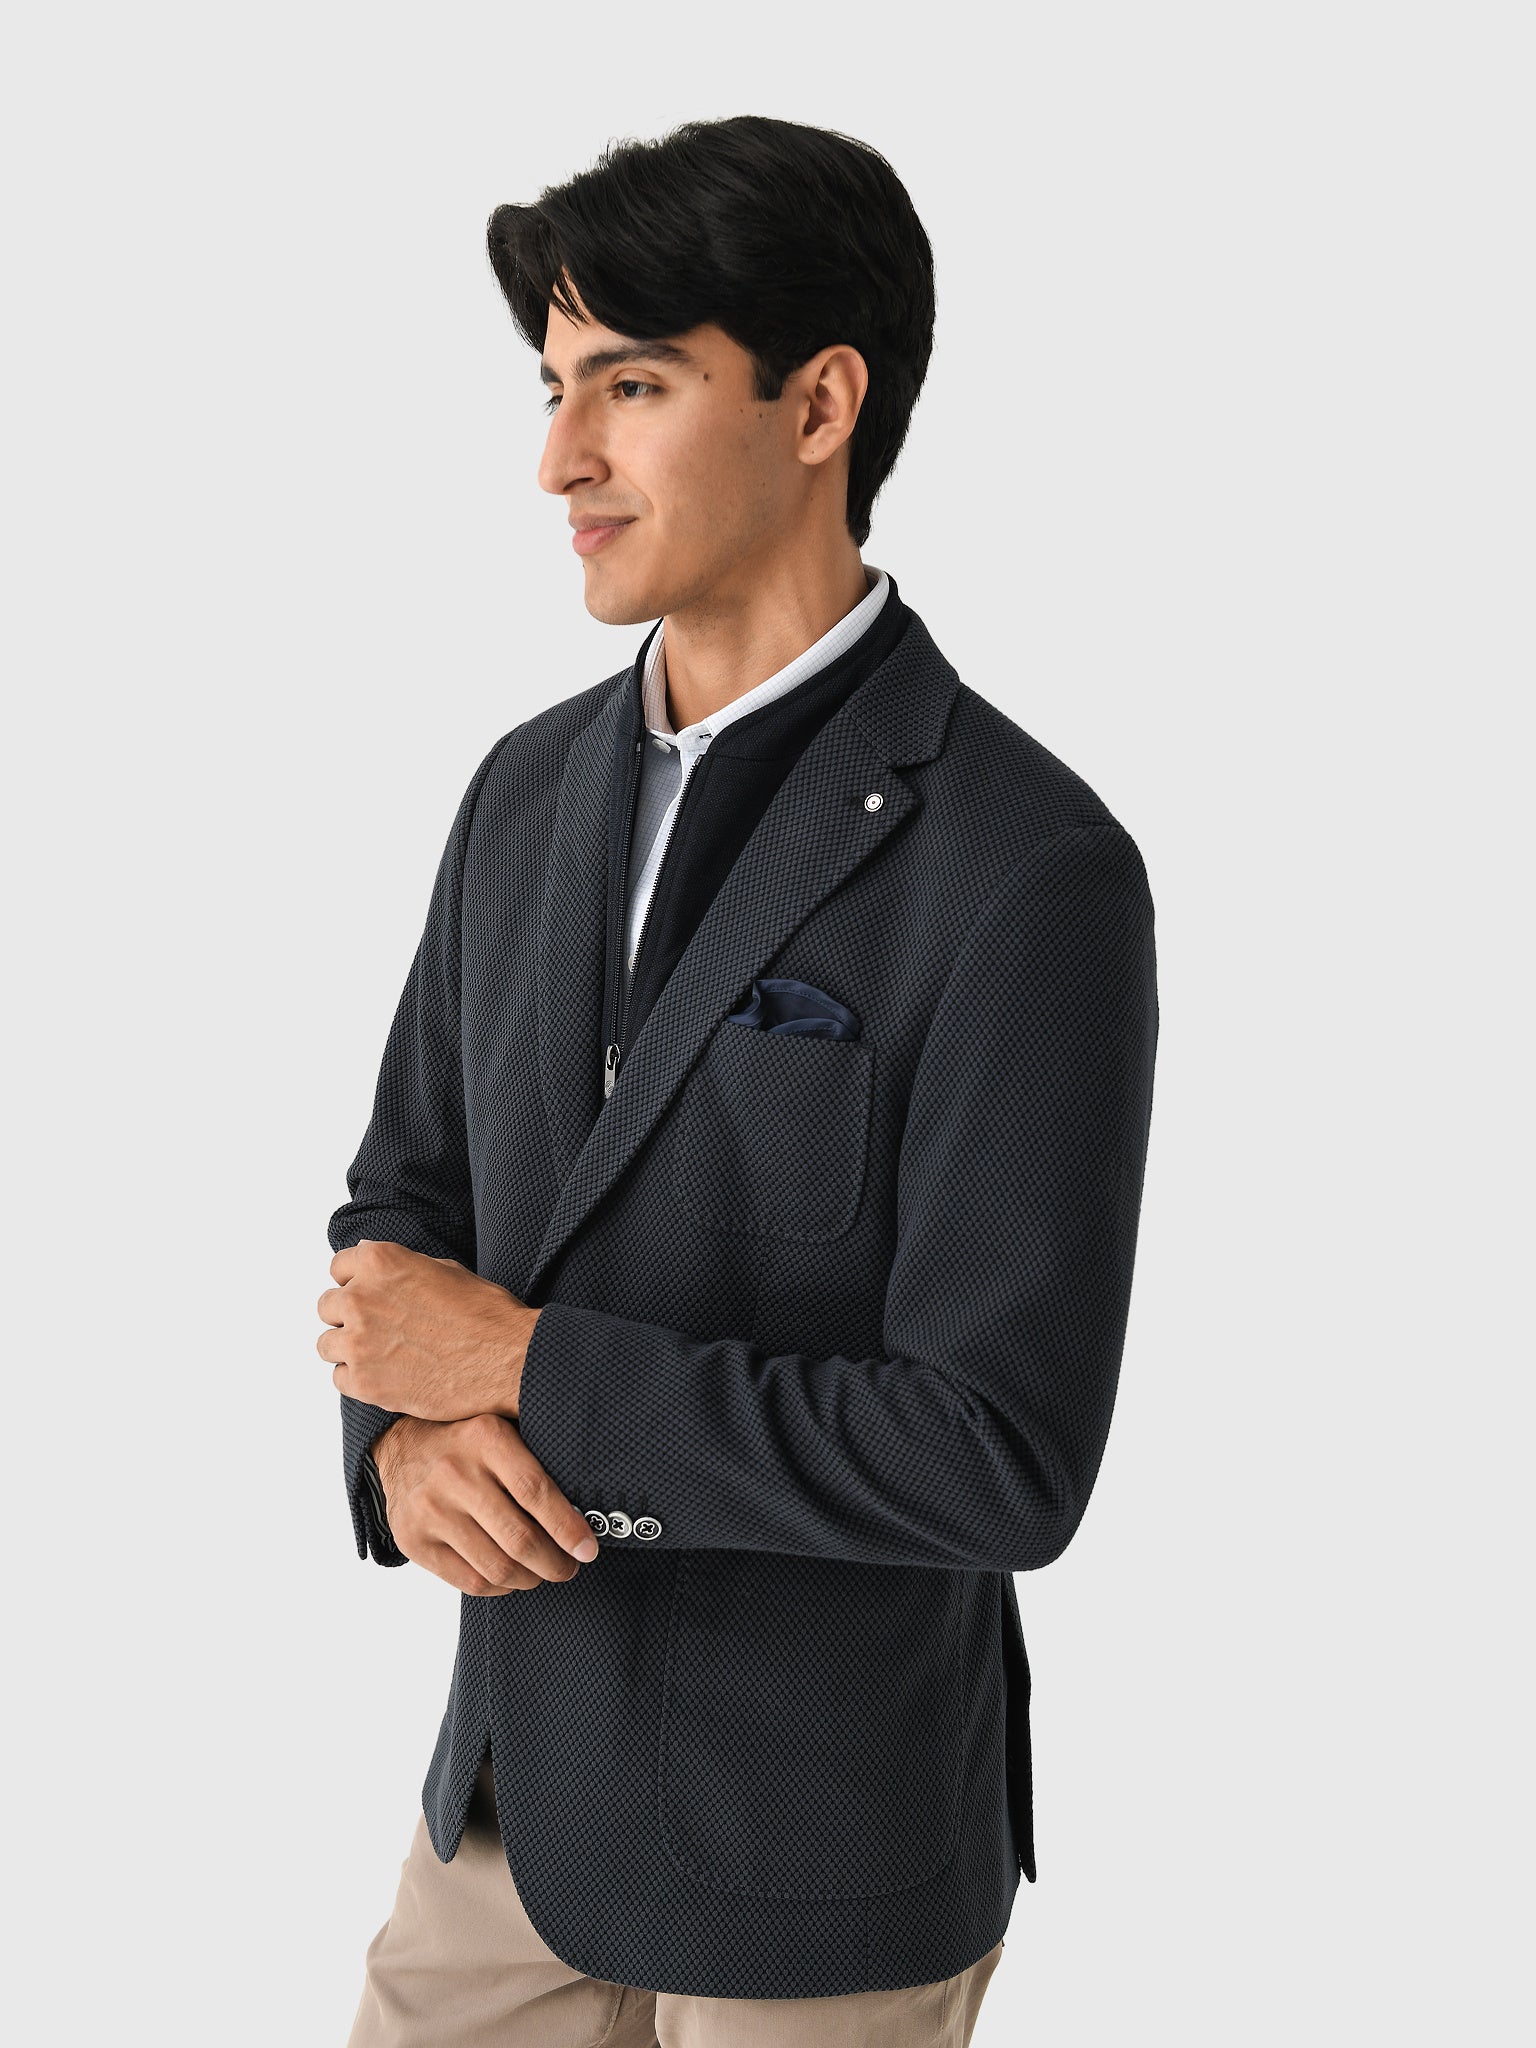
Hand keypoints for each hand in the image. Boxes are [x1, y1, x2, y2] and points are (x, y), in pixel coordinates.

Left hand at [318, 1239, 535, 1420]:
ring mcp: (358, 1342)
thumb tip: (369, 1259)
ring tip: (381, 1356)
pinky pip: (339, 1379)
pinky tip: (387, 1377)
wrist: (507, 1360)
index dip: (356, 1282)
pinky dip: (358, 1380)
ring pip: (327, 1345)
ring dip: (349, 1349)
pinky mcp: (364, 1382)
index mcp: (381, 1262)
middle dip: (349, 1316)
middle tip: (378, 1330)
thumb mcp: (445, 1270)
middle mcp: (361, 1298)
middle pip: (327, 1306)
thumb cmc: (486, 1314)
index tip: (369, 1296)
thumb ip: (399, 1265)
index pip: (339, 1267)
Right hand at [371, 1414, 598, 1593]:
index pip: (536, 1492)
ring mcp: (430, 1509)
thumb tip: (587, 1510)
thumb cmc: (469, 1444)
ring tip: (542, 1573)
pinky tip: (511, 1577)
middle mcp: (455, 1473)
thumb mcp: (501, 1429)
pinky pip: (469, 1581)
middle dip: (555, 1563)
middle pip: (519, 1538)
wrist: (401, 1448)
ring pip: (496, 1567)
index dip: (568, 1527)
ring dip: (530, 1579)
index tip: (588, 1548)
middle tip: (570, 1567)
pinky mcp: (414, 1540)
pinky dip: (500, 1588)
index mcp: (486, 1438)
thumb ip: (537, 1459)